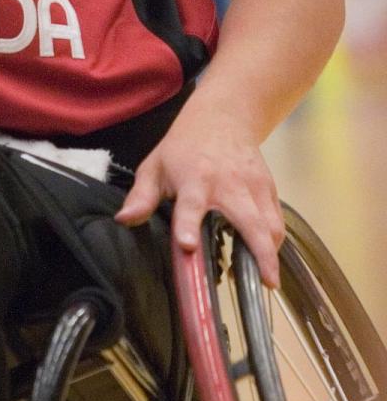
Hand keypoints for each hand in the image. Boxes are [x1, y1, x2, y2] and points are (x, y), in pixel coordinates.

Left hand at [114, 108, 284, 287]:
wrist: (222, 118)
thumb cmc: (184, 147)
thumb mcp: (155, 166)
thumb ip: (141, 197)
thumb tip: (124, 220)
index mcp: (194, 178)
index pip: (190, 205)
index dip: (188, 225)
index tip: (189, 245)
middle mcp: (227, 184)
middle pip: (248, 220)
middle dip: (258, 251)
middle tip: (265, 283)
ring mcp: (252, 186)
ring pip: (270, 224)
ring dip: (270, 253)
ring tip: (265, 279)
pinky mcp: (269, 189)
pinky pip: (277, 220)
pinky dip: (275, 242)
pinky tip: (266, 258)